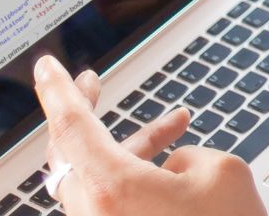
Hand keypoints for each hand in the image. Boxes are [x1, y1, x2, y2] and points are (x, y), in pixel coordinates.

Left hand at [31, 55, 264, 215]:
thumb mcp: (223, 173)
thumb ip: (188, 153)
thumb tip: (173, 163)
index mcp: (113, 188)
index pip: (71, 125)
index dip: (58, 90)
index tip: (45, 67)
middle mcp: (96, 215)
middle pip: (73, 151)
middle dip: (86, 112)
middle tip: (90, 82)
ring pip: (97, 177)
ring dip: (130, 145)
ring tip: (175, 122)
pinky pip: (113, 201)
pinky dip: (136, 175)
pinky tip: (173, 167)